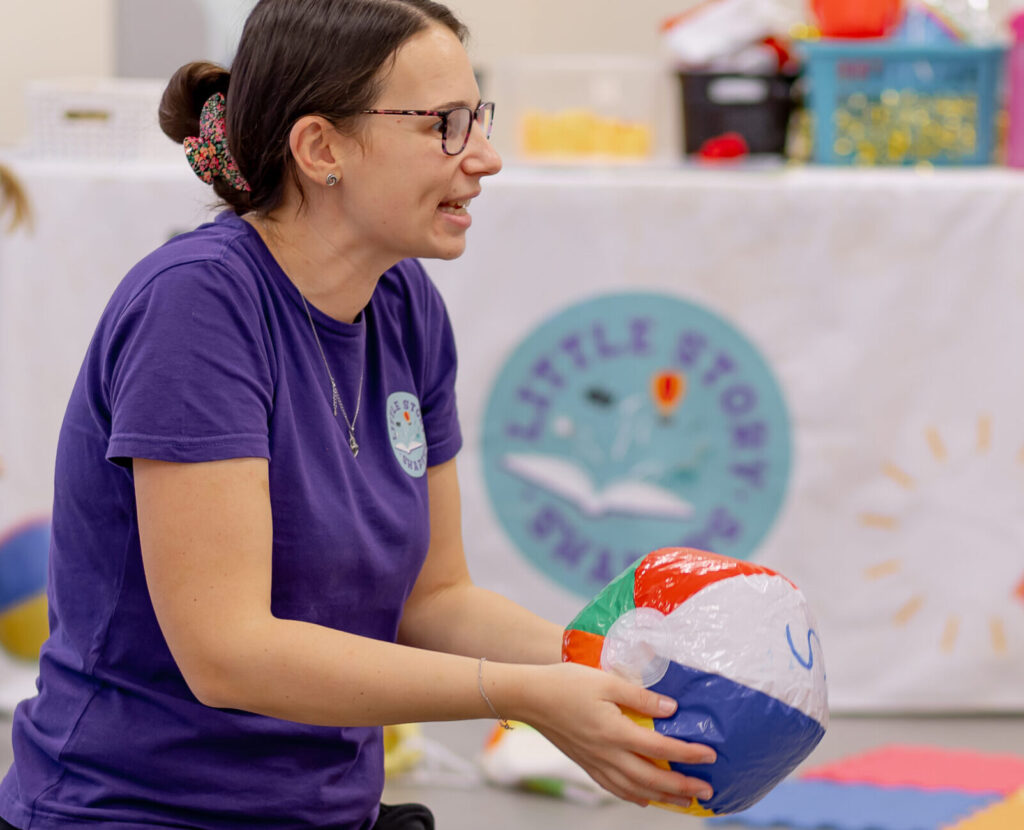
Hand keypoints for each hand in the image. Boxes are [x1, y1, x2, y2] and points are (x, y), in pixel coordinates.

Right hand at [508, 662, 716, 807]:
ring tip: (684, 801)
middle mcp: (607, 754)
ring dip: (662, 798)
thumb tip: (670, 708)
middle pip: (651, 779)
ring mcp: (595, 763)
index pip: (661, 749)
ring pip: (634, 790)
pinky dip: (634, 797)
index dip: (688, 754)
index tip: (710, 755)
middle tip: (707, 790)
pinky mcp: (585, 764)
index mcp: (615, 732)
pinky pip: (614, 788)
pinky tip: (644, 799)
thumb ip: (640, 696)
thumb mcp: (606, 680)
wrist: (530, 697)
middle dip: (682, 787)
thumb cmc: (566, 683)